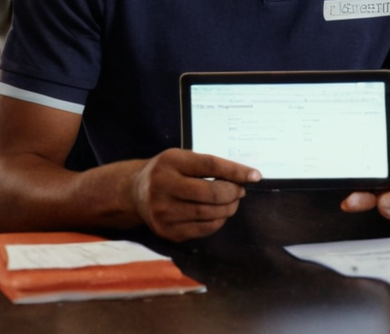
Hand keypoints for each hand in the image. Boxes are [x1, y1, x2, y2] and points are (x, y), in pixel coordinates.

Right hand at [130, 148, 260, 240]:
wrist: (134, 193)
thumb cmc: (167, 172)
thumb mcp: (183, 158)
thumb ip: (209, 165)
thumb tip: (245, 177)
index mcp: (170, 162)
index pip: (210, 165)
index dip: (236, 171)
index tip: (255, 175)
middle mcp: (162, 187)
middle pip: (211, 193)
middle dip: (233, 192)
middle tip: (240, 190)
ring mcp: (163, 213)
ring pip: (209, 214)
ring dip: (229, 208)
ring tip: (232, 201)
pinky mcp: (167, 232)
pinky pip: (203, 229)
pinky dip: (218, 221)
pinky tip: (219, 213)